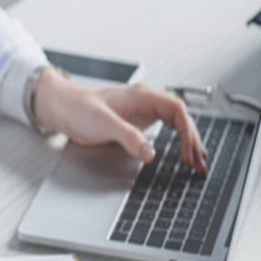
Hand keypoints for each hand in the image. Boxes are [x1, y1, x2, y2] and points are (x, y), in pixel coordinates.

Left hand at [33, 69, 207, 172]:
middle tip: (200, 164)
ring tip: (199, 161)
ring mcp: (141, 110)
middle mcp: (145, 101)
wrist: (60, 106)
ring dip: (188, 140)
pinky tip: (182, 151)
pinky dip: (176, 140)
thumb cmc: (77, 108)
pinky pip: (165, 128)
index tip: (188, 154)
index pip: (177, 110)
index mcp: (142, 96)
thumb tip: (150, 153)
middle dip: (193, 140)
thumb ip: (128, 137)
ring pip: (175, 123)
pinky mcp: (135, 121)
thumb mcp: (103, 124)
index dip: (187, 133)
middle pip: (181, 118)